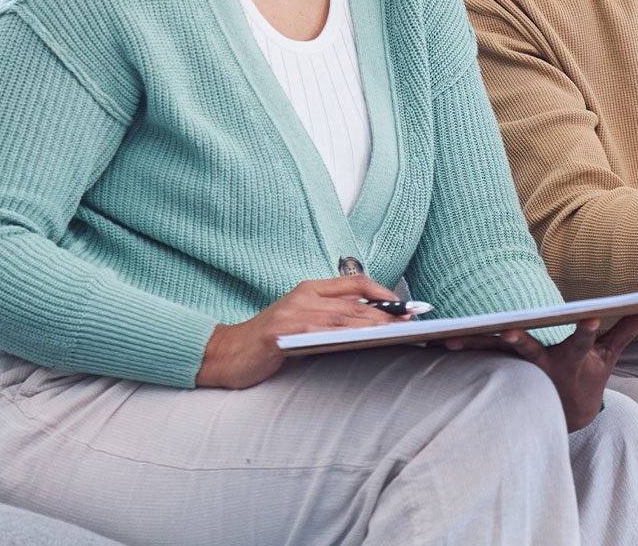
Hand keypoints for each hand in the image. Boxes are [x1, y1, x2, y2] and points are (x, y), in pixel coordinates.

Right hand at [195, 276, 402, 389]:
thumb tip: (372, 324)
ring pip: (342, 317)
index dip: (384, 293)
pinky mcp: (282, 334)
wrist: (226, 354)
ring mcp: (292, 314)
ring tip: (397, 333)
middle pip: (354, 302)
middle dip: (387, 313)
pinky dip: (345, 336)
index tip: (407, 306)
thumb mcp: (300, 320)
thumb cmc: (268, 341)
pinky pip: (320, 333)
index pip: (355, 283)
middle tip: (412, 322)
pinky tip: (363, 342)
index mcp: (309, 290)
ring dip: (373, 325)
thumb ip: (330, 317)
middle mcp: (302, 297)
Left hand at [440, 312, 637, 430]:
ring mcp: (519, 369)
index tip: (589, 316)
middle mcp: (543, 364)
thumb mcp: (609, 356)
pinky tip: (434, 344)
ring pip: (494, 354)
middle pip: (529, 349)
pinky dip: (459, 351)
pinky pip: (477, 358)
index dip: (587, 328)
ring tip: (449, 340)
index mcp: (573, 357)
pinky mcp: (500, 370)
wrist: (565, 417)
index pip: (583, 339)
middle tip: (506, 329)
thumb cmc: (587, 378)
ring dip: (473, 347)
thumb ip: (628, 329)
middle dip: (517, 339)